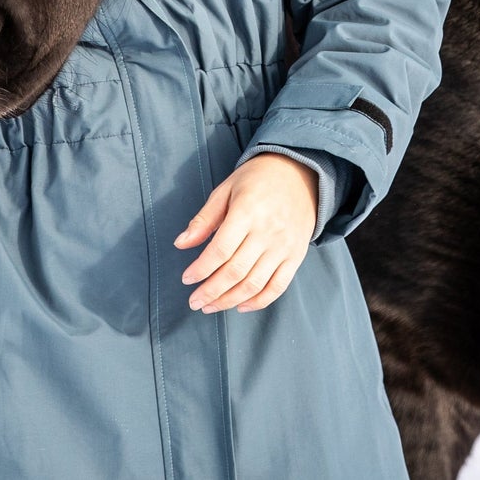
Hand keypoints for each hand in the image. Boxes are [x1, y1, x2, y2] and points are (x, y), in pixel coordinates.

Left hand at [174, 152, 316, 313]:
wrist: (299, 172)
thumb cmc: (257, 179)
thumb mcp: (226, 189)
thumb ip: (204, 218)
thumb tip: (180, 243)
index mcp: (247, 211)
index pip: (220, 250)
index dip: (201, 269)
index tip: (187, 278)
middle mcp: (267, 232)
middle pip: (235, 272)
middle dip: (211, 291)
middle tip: (194, 301)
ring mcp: (284, 246)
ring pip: (254, 284)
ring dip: (229, 301)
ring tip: (211, 306)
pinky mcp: (296, 256)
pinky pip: (278, 287)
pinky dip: (258, 302)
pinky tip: (240, 306)